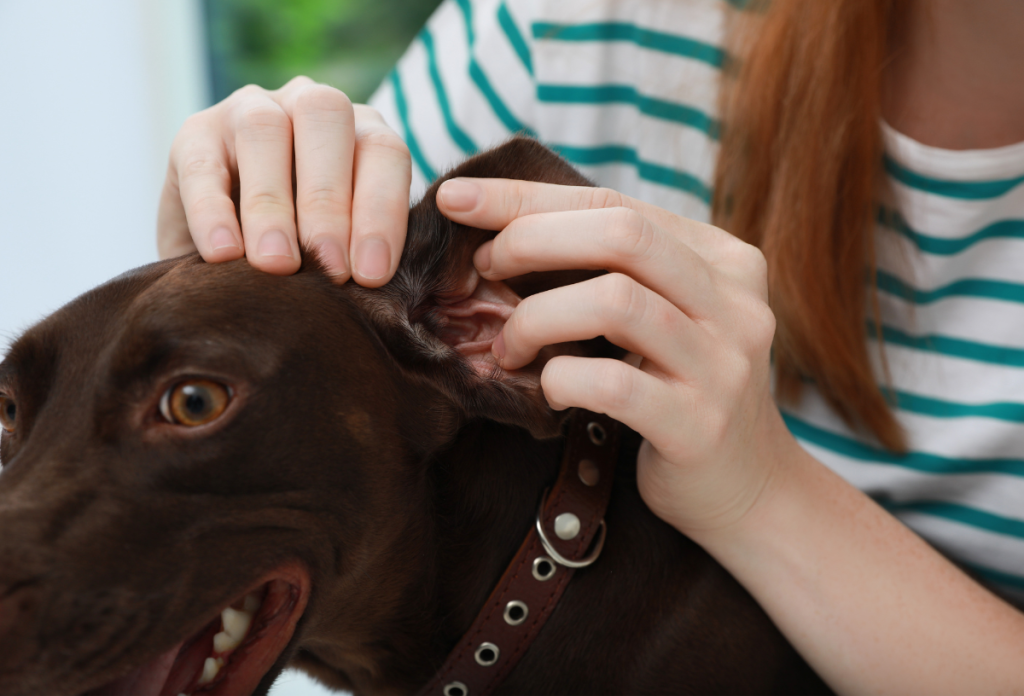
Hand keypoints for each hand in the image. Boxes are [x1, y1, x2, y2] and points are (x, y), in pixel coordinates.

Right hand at [157, 77, 411, 285]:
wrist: (230, 250)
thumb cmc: (308, 253)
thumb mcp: (344, 249)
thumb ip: (364, 255)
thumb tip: (375, 287)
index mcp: (361, 129)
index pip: (384, 152)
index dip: (382, 211)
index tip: (371, 275)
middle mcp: (309, 105)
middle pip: (325, 121)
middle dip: (330, 202)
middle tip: (331, 271)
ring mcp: (249, 109)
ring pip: (263, 130)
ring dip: (273, 204)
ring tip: (277, 265)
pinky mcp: (194, 133)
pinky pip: (202, 164)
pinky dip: (212, 211)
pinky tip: (224, 254)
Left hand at [436, 178, 791, 535]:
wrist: (749, 489)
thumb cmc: (680, 391)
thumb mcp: (663, 316)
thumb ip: (615, 271)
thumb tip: (503, 228)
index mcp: (723, 259)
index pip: (615, 202)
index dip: (528, 197)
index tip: (458, 198)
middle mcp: (734, 302)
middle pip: (622, 234)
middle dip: (531, 238)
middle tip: (483, 267)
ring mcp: (723, 364)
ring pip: (616, 301)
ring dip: (537, 317)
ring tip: (508, 346)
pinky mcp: (702, 425)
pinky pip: (613, 384)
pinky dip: (561, 379)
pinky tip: (550, 390)